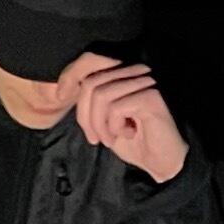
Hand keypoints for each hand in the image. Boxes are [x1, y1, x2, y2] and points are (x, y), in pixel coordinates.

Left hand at [64, 54, 188, 183]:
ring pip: (100, 95)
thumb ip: (90, 102)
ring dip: (100, 124)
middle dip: (85, 115)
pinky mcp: (151, 96)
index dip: (69, 75)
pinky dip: (114, 126)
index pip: (90, 60)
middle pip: (91, 83)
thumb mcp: (104, 120)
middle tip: (95, 139)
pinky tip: (127, 134)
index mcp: (124, 73)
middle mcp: (135, 71)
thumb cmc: (136, 142)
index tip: (60, 96)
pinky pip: (116, 107)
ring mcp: (145, 81)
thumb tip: (65, 89)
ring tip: (111, 139)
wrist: (163, 163)